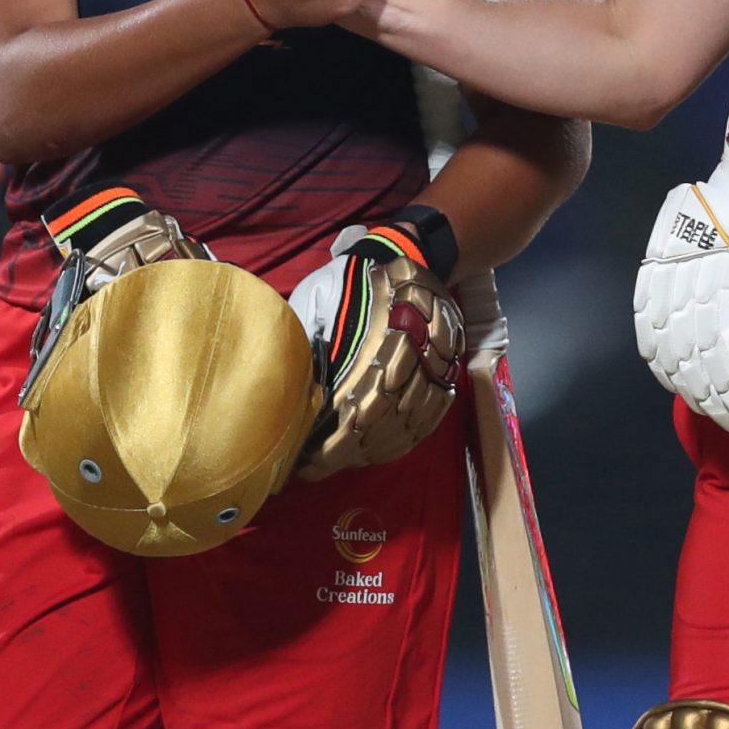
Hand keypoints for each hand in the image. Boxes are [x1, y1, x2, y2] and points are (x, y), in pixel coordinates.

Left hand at [287, 222, 463, 478]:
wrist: (411, 259)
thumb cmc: (353, 281)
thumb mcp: (319, 302)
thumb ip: (307, 345)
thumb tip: (285, 388)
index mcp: (376, 348)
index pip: (353, 417)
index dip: (327, 448)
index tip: (301, 463)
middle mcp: (409, 368)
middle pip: (377, 431)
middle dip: (341, 456)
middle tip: (311, 468)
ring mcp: (432, 376)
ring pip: (400, 433)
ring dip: (366, 454)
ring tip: (335, 461)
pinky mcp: (444, 380)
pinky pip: (422, 426)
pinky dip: (396, 444)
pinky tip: (372, 450)